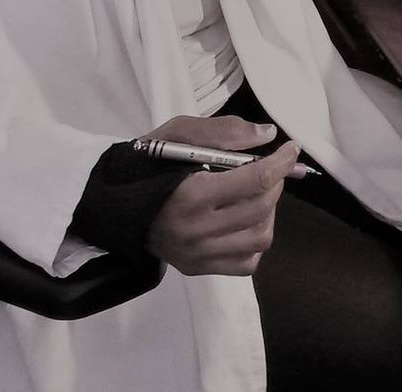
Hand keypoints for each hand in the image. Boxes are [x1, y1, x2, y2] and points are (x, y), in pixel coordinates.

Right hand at [141, 115, 297, 276]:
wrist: (111, 205)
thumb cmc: (144, 165)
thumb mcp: (176, 134)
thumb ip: (222, 132)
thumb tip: (267, 136)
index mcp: (190, 195)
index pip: (256, 180)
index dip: (281, 162)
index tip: (291, 149)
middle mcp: (195, 232)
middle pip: (262, 207)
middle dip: (275, 182)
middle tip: (267, 168)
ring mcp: (197, 255)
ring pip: (260, 237)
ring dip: (268, 211)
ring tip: (253, 194)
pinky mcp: (197, 269)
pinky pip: (246, 262)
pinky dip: (254, 239)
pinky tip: (242, 220)